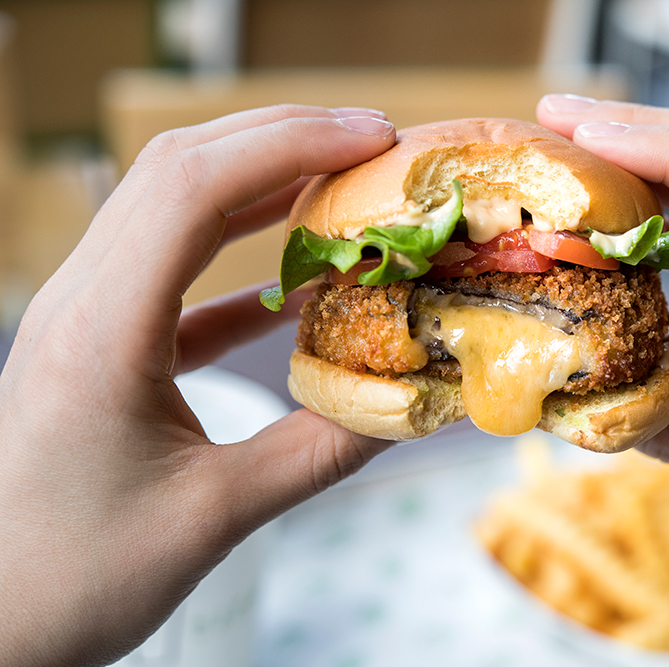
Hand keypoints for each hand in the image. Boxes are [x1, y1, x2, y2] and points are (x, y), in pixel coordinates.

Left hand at [0, 105, 396, 666]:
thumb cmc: (73, 578)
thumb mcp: (212, 518)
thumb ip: (320, 451)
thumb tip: (416, 405)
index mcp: (101, 332)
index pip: (192, 190)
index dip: (290, 145)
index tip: (377, 138)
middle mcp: (80, 302)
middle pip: (178, 168)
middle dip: (283, 137)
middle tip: (377, 143)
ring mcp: (83, 316)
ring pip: (171, 205)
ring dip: (260, 180)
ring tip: (345, 181)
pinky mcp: (98, 343)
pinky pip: (174, 271)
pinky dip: (241, 255)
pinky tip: (299, 277)